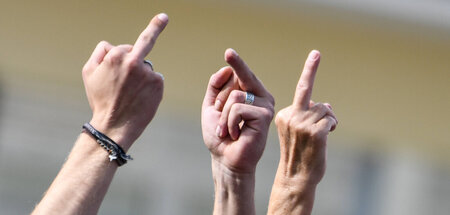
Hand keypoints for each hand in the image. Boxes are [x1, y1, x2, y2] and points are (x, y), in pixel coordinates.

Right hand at [82, 13, 168, 150]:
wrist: (114, 125)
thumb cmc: (100, 99)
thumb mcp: (89, 72)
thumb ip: (101, 53)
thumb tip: (116, 46)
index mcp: (117, 56)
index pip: (124, 46)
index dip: (125, 50)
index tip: (164, 17)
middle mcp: (135, 61)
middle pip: (138, 51)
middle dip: (143, 45)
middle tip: (154, 33)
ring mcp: (148, 73)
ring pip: (146, 67)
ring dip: (140, 75)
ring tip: (130, 93)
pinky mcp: (158, 84)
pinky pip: (155, 78)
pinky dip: (149, 85)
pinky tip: (141, 97)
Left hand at [201, 48, 274, 173]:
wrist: (225, 159)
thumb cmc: (221, 135)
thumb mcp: (212, 108)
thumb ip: (216, 87)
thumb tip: (227, 69)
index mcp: (251, 94)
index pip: (241, 75)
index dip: (236, 63)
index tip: (229, 52)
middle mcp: (261, 97)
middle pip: (242, 78)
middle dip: (231, 78)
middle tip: (226, 69)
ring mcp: (265, 106)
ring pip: (235, 95)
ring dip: (224, 115)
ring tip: (227, 130)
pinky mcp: (265, 116)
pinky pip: (238, 108)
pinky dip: (229, 122)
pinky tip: (234, 134)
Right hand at [268, 50, 337, 214]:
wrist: (296, 178)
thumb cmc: (299, 155)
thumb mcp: (297, 131)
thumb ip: (307, 114)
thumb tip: (324, 104)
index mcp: (283, 115)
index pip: (302, 93)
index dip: (310, 71)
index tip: (316, 54)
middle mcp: (290, 117)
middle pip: (313, 98)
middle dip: (315, 83)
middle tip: (315, 54)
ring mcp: (302, 124)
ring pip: (325, 110)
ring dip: (329, 121)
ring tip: (322, 136)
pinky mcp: (315, 132)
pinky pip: (331, 120)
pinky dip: (332, 126)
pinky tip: (326, 137)